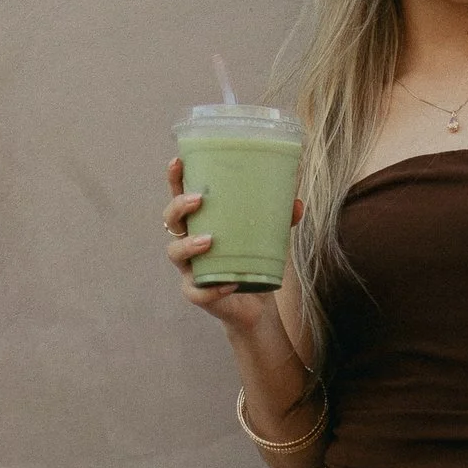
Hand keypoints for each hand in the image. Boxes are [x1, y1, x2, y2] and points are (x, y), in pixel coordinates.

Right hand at [164, 152, 296, 341]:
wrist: (257, 305)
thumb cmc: (254, 261)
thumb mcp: (270, 238)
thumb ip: (281, 219)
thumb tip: (296, 202)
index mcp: (200, 222)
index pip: (180, 196)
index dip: (175, 179)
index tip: (177, 161)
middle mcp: (188, 242)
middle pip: (170, 220)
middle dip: (179, 207)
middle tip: (199, 200)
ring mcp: (190, 269)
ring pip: (175, 253)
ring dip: (188, 245)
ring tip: (209, 241)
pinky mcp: (198, 294)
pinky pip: (196, 292)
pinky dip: (211, 289)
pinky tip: (228, 284)